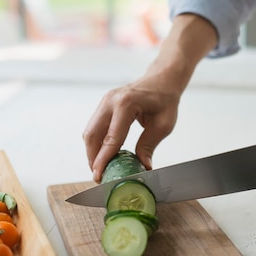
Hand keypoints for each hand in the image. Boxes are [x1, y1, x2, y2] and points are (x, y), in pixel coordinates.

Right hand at [83, 14, 217, 181]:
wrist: (162, 80)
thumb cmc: (165, 100)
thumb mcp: (164, 125)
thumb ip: (149, 145)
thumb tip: (142, 167)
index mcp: (126, 104)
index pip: (111, 138)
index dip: (104, 159)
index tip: (98, 175)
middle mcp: (110, 101)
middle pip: (92, 135)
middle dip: (93, 158)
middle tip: (98, 176)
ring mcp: (105, 101)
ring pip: (90, 131)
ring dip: (93, 151)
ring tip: (100, 168)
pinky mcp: (104, 105)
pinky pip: (95, 127)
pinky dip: (97, 143)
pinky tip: (104, 154)